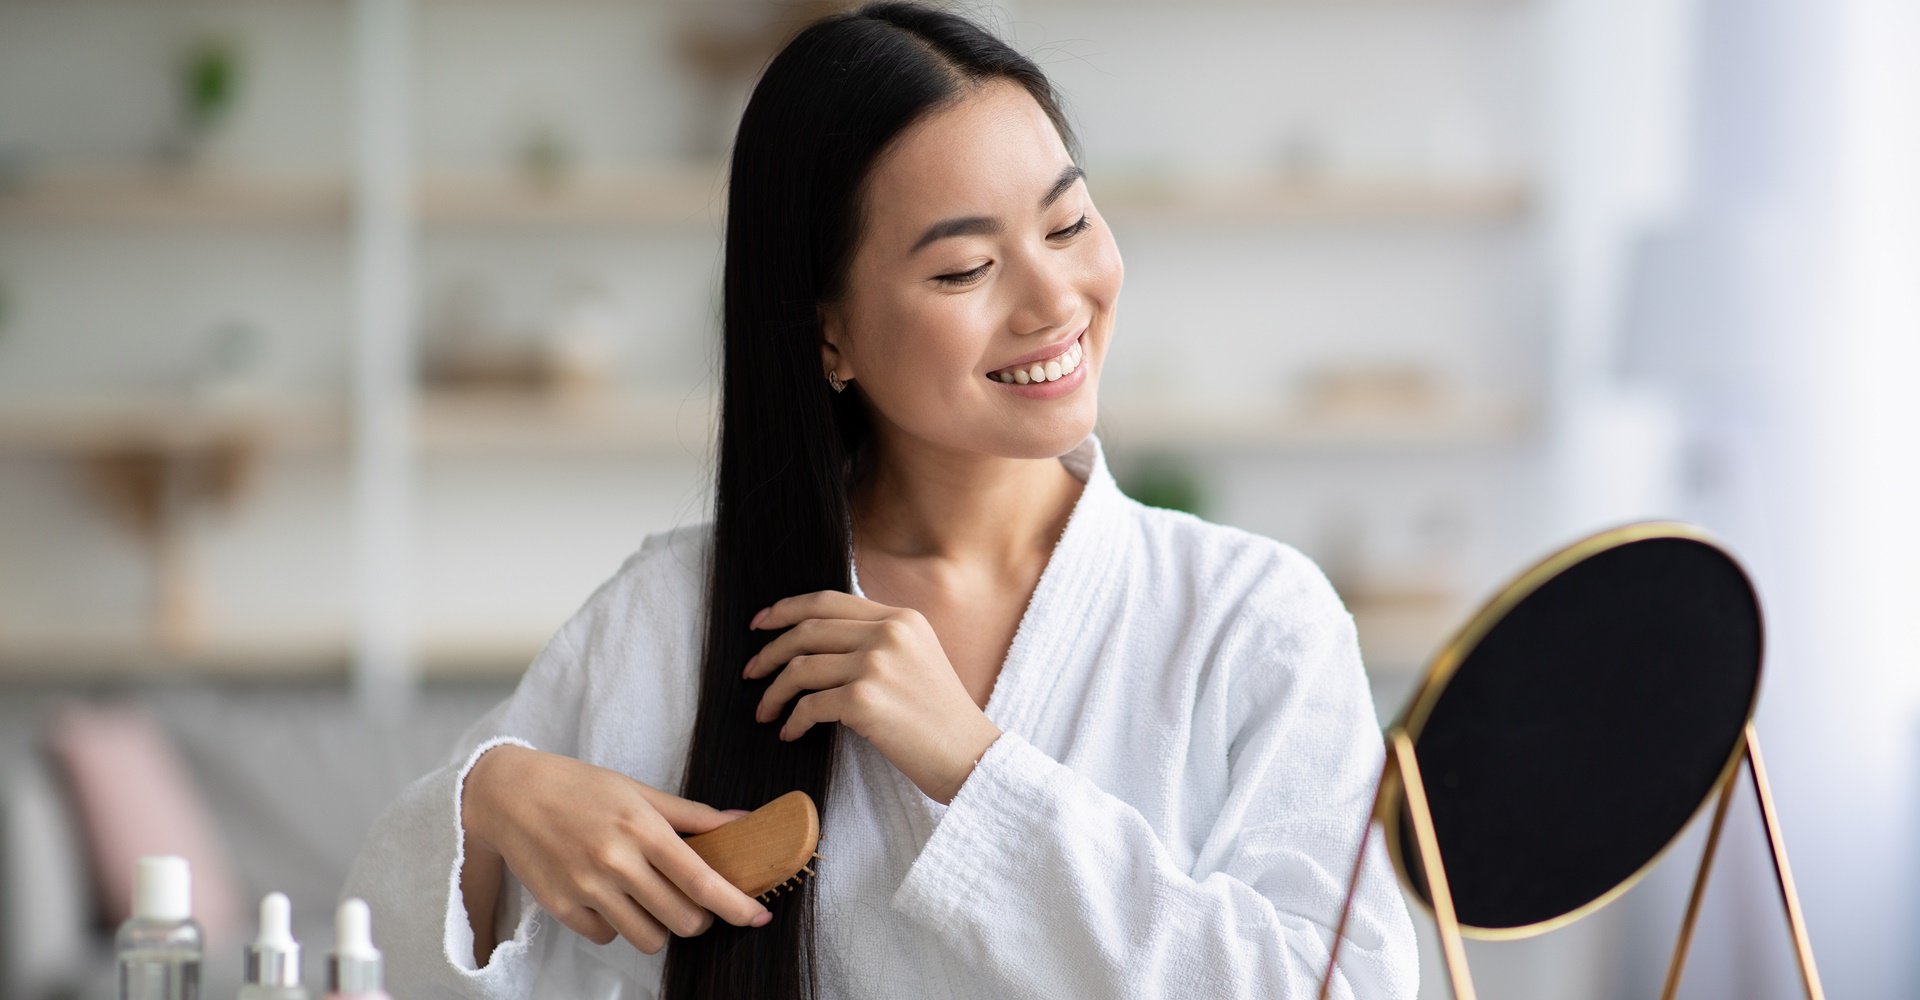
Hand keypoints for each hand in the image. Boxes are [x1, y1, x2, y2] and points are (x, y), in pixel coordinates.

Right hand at [462, 744, 771, 954]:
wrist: (512, 795)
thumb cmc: (582, 788)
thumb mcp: (640, 793)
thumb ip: (694, 815)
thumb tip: (745, 822)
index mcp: (642, 829)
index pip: (702, 880)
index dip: (737, 905)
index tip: (759, 915)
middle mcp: (615, 862)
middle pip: (682, 919)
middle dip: (700, 918)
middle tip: (693, 902)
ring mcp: (586, 888)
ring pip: (648, 938)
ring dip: (661, 927)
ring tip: (651, 900)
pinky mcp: (561, 908)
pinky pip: (608, 937)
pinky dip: (619, 925)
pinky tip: (612, 898)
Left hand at [743, 591, 1002, 804]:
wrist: (970, 755)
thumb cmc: (940, 718)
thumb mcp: (917, 659)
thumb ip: (878, 641)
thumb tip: (815, 644)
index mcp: (900, 618)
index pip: (828, 601)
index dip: (787, 609)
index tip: (761, 624)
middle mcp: (888, 633)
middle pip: (807, 630)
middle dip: (769, 651)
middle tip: (751, 672)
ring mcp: (876, 665)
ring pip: (800, 668)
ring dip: (774, 692)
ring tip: (765, 711)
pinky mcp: (865, 700)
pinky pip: (809, 706)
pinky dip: (792, 721)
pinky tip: (790, 733)